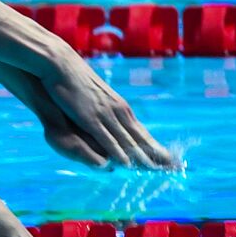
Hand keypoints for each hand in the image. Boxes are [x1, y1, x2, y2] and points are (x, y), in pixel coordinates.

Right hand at [40, 51, 177, 169]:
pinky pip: (108, 139)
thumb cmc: (76, 79)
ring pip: (128, 141)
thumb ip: (105, 109)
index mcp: (121, 108)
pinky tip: (127, 164)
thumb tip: (110, 117)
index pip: (142, 133)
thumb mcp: (96, 96)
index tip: (170, 160)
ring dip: (142, 158)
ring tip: (155, 172)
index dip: (156, 148)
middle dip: (158, 155)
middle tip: (174, 168)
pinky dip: (119, 152)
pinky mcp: (91, 118)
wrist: (61, 64)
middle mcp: (119, 112)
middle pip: (142, 138)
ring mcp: (106, 115)